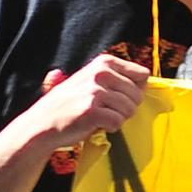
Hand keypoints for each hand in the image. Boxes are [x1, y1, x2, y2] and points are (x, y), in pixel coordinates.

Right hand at [25, 54, 148, 150]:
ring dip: (118, 118)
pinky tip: (96, 125)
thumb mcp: (93, 80)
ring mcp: (95, 92)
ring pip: (130, 110)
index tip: (118, 96)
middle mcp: (101, 73)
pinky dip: (110, 128)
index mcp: (104, 63)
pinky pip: (118, 122)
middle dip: (126, 107)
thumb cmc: (73, 103)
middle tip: (105, 110)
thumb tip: (147, 78)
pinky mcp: (91, 111)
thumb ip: (118, 77)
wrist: (43, 122)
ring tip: (100, 117)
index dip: (134, 90)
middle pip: (139, 95)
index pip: (143, 75)